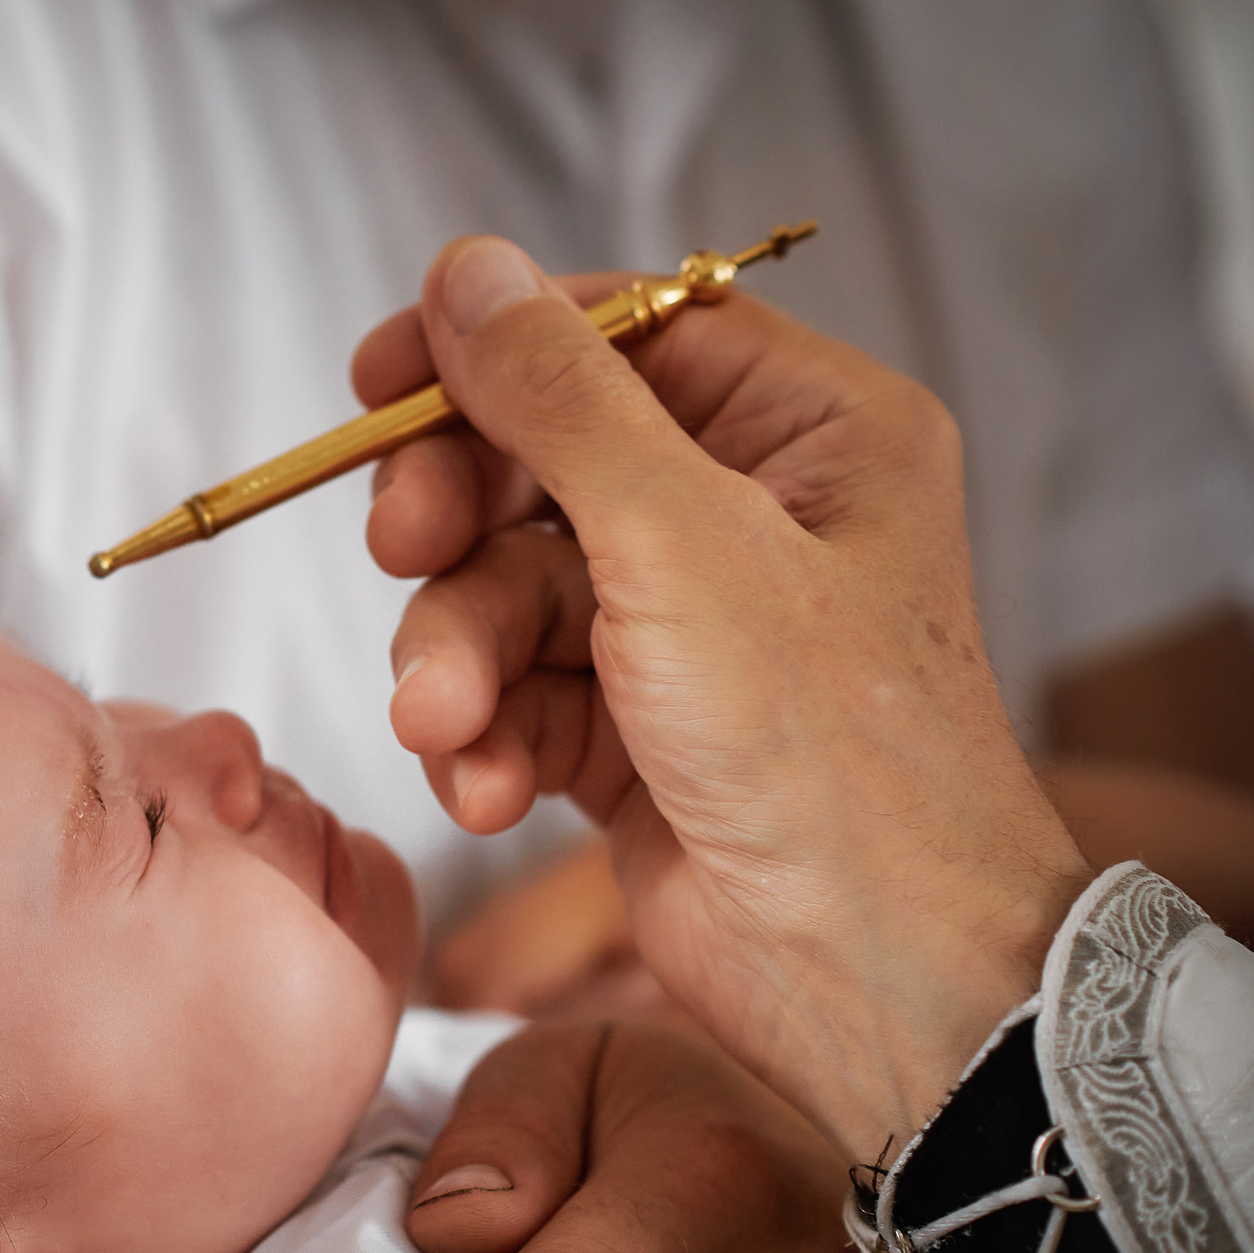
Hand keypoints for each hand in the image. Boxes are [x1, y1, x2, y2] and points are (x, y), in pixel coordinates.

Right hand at [359, 241, 1091, 1159]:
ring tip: (445, 724)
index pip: (621, 334)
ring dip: (457, 654)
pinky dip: (484, 736)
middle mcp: (746, 516)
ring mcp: (684, 629)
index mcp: (807, 432)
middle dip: (457, 524)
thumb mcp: (681, 544)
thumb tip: (466, 270)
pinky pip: (513, 691)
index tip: (378, 382)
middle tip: (403, 547)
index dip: (491, 349)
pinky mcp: (629, 730)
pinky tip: (489, 788)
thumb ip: (560, 402)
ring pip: (505, 588)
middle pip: (537, 461)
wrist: (875, 982)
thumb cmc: (830, 754)